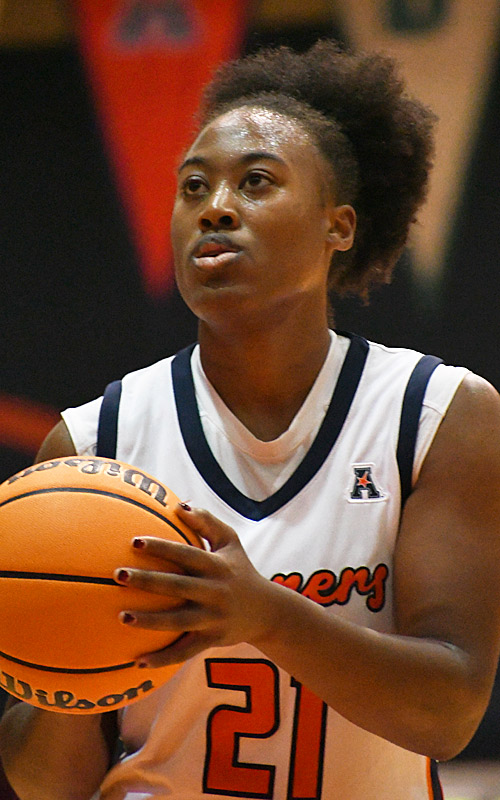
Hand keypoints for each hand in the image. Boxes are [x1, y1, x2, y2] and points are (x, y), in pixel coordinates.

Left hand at [114, 504, 273, 666]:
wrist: (268, 612)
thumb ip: (207, 522)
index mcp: (217, 566)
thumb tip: (180, 505)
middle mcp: (215, 592)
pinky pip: (185, 651)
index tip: (134, 541)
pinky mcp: (212, 640)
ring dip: (150, 621)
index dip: (162, 547)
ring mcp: (213, 618)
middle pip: (177, 586)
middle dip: (147, 580)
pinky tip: (138, 661)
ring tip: (122, 616)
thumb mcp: (231, 542)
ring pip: (178, 621)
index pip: (186, 554)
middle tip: (119, 574)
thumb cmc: (241, 570)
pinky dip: (163, 658)